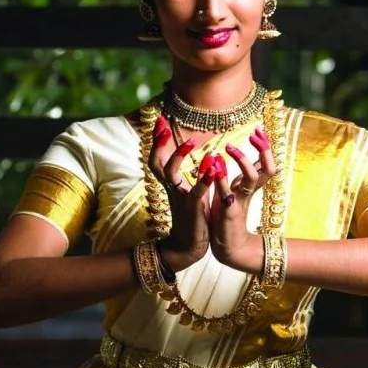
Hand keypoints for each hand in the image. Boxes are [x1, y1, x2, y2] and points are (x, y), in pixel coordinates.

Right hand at [149, 115, 212, 273]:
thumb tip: (204, 157)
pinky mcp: (192, 209)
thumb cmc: (192, 219)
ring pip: (170, 174)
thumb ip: (195, 177)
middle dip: (158, 143)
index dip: (157, 141)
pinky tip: (211, 167)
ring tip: (191, 142)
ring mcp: (180, 198)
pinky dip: (203, 179)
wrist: (187, 247)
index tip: (160, 121)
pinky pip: (195, 192)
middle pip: (156, 163)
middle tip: (163, 125)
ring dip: (179, 157)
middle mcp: (171, 189)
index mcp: (171, 185)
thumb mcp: (191, 194)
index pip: (158, 159)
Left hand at [209, 125, 276, 273]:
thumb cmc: (228, 218)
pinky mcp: (229, 214)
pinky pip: (227, 195)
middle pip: (269, 169)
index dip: (265, 146)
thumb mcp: (235, 192)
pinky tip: (214, 166)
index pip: (267, 163)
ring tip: (228, 147)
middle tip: (254, 135)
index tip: (258, 129)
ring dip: (242, 162)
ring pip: (250, 180)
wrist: (228, 248)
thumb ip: (240, 176)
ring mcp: (240, 203)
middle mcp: (249, 193)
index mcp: (252, 187)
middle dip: (264, 151)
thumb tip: (246, 157)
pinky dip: (221, 180)